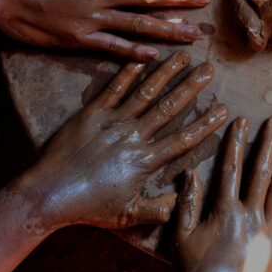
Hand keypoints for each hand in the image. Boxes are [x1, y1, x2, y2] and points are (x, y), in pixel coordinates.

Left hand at [14, 52, 227, 232]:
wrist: (48, 194)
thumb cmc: (88, 208)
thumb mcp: (127, 215)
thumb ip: (157, 209)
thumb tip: (182, 202)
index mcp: (144, 161)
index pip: (183, 140)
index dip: (205, 124)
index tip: (223, 109)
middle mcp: (132, 137)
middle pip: (169, 107)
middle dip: (191, 87)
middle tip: (209, 69)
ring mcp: (112, 122)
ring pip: (145, 92)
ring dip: (165, 72)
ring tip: (182, 55)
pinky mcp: (92, 114)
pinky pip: (114, 88)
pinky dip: (129, 72)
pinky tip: (142, 57)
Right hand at [165, 117, 271, 271]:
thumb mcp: (180, 236)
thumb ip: (186, 203)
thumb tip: (189, 173)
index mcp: (223, 211)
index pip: (231, 168)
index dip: (237, 142)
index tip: (242, 121)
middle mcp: (248, 216)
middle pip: (260, 171)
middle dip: (267, 143)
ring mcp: (268, 232)